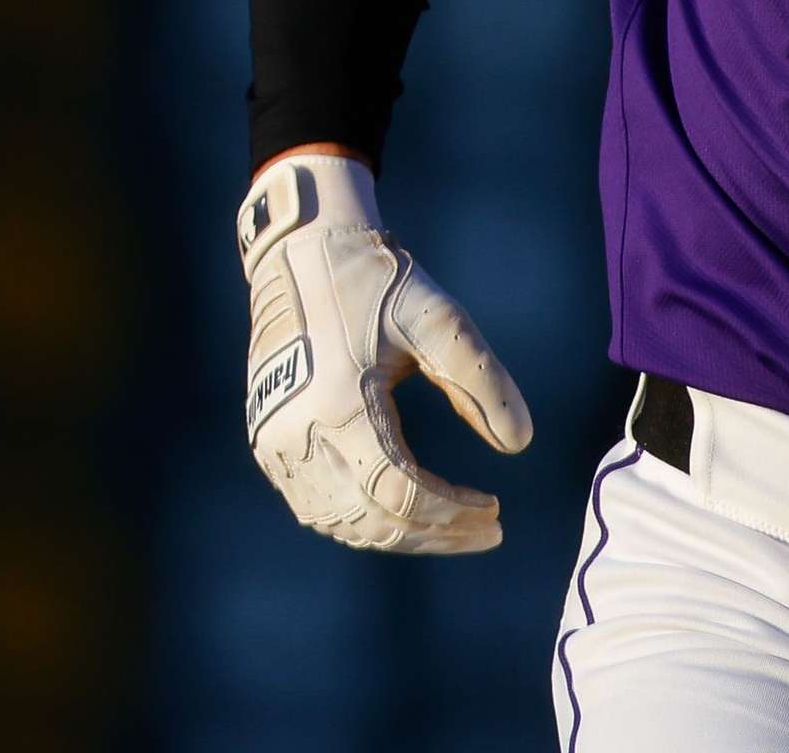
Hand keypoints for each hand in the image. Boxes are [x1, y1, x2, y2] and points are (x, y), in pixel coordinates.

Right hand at [234, 152, 534, 552]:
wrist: (300, 254)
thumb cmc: (375, 283)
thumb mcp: (439, 320)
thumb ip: (481, 382)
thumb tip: (520, 443)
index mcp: (339, 406)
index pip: (400, 492)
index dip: (452, 513)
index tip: (497, 512)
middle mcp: (297, 436)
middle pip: (372, 519)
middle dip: (436, 533)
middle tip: (489, 530)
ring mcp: (274, 444)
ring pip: (340, 521)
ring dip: (401, 534)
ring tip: (455, 526)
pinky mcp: (268, 441)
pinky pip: (316, 505)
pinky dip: (363, 519)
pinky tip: (406, 512)